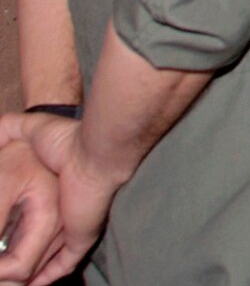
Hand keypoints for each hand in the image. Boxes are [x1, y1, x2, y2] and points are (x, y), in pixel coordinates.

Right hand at [0, 112, 119, 285]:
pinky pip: (63, 265)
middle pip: (39, 245)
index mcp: (56, 195)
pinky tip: (30, 284)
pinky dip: (46, 276)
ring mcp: (76, 227)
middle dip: (18, 260)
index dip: (13, 232)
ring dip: (26, 272)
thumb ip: (10, 127)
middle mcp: (67, 214)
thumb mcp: (32, 130)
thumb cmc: (66, 141)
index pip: (32, 221)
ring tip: (8, 280)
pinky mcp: (82, 237)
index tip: (3, 245)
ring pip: (47, 260)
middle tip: (4, 271)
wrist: (94, 152)